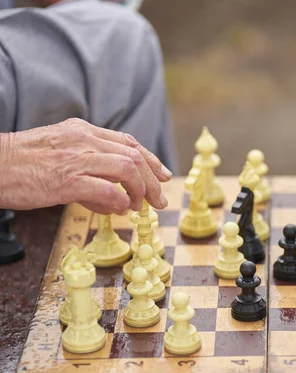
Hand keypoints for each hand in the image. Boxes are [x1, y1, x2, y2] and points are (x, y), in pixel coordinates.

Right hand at [0, 118, 171, 213]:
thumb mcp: (61, 153)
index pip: (129, 142)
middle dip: (153, 181)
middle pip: (134, 157)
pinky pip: (106, 190)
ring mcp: (76, 159)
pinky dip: (119, 201)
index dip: (151, 160)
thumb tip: (117, 198)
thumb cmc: (23, 163)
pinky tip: (119, 209)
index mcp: (83, 130)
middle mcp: (84, 140)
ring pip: (127, 169)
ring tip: (138, 206)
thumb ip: (91, 169)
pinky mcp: (66, 180)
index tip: (163, 175)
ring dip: (140, 191)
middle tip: (159, 200)